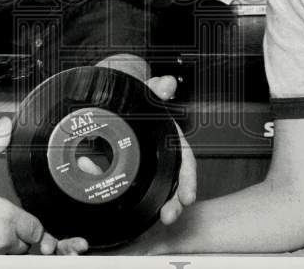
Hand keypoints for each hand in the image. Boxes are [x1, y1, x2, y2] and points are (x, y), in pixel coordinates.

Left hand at [61, 63, 197, 255]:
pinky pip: (142, 189)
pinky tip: (138, 214)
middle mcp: (163, 155)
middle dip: (176, 202)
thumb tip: (167, 83)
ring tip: (163, 220)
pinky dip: (142, 202)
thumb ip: (156, 89)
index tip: (188, 196)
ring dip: (164, 207)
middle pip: (174, 182)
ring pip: (162, 190)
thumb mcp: (146, 94)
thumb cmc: (135, 102)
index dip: (188, 180)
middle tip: (170, 216)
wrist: (115, 105)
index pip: (184, 161)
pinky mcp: (136, 174)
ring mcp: (151, 166)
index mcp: (169, 139)